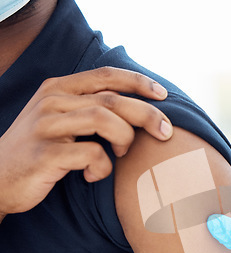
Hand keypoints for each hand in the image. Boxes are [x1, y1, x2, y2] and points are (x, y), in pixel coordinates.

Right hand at [0, 67, 172, 219]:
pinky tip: (95, 176)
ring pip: (104, 120)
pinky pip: (91, 154)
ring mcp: (46, 126)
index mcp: (58, 88)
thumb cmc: (41, 151)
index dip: (138, 82)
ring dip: (125, 139)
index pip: (105, 75)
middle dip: (147, 114)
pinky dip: (103, 167)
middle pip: (112, 99)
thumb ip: (90, 109)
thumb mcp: (62, 121)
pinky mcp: (45, 153)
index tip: (163, 95)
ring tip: (122, 155)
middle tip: (166, 132)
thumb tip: (139, 111)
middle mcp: (52, 101)